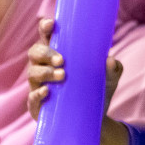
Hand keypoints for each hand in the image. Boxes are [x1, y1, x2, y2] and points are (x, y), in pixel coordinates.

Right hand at [27, 18, 129, 144]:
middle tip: (61, 59)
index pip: (47, 37)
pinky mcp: (37, 106)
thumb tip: (110, 60)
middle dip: (46, 53)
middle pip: (34, 53)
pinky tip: (47, 92)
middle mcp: (45, 68)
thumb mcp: (109, 79)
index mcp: (58, 55)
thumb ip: (112, 68)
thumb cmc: (98, 90)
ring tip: (62, 76)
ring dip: (45, 72)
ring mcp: (38, 86)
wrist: (95, 120)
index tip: (51, 24)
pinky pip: (31, 98)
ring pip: (32, 73)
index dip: (45, 28)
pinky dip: (37, 94)